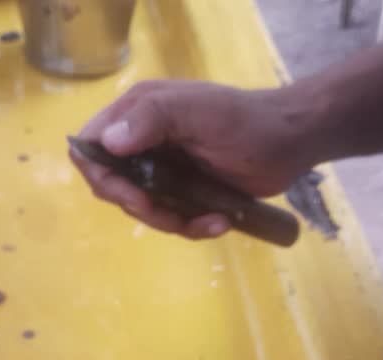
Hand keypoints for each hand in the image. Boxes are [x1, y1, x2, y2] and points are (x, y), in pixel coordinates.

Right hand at [71, 80, 319, 238]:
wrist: (292, 141)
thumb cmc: (246, 121)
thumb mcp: (198, 111)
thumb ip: (151, 119)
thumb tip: (107, 142)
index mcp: (138, 113)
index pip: (90, 147)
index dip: (100, 175)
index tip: (133, 195)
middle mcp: (143, 140)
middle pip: (113, 186)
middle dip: (142, 207)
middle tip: (171, 215)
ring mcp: (163, 169)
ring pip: (144, 208)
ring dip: (174, 221)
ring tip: (213, 219)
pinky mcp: (185, 192)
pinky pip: (173, 218)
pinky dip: (195, 226)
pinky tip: (222, 222)